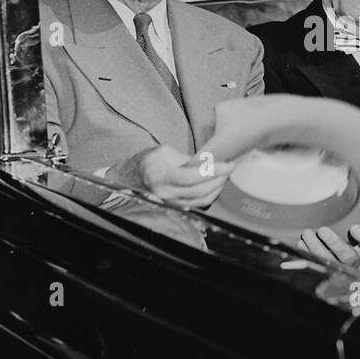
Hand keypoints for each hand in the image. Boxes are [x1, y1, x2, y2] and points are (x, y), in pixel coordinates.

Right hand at [115, 145, 234, 209]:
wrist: (129, 177)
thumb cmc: (147, 161)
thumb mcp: (165, 151)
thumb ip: (186, 158)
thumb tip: (208, 162)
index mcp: (162, 176)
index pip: (194, 176)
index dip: (214, 171)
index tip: (228, 164)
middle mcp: (166, 193)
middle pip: (200, 191)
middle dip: (220, 179)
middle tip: (230, 168)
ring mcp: (170, 203)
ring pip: (201, 201)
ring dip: (217, 189)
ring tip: (224, 176)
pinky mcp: (175, 207)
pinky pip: (197, 205)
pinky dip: (210, 196)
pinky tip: (216, 186)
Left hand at [299, 224, 359, 268]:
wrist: (348, 235)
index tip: (354, 227)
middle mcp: (358, 259)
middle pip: (349, 257)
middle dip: (334, 244)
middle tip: (323, 230)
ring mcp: (340, 264)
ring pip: (332, 262)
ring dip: (317, 248)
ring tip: (307, 233)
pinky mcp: (326, 263)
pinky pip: (318, 262)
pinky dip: (308, 252)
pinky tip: (301, 242)